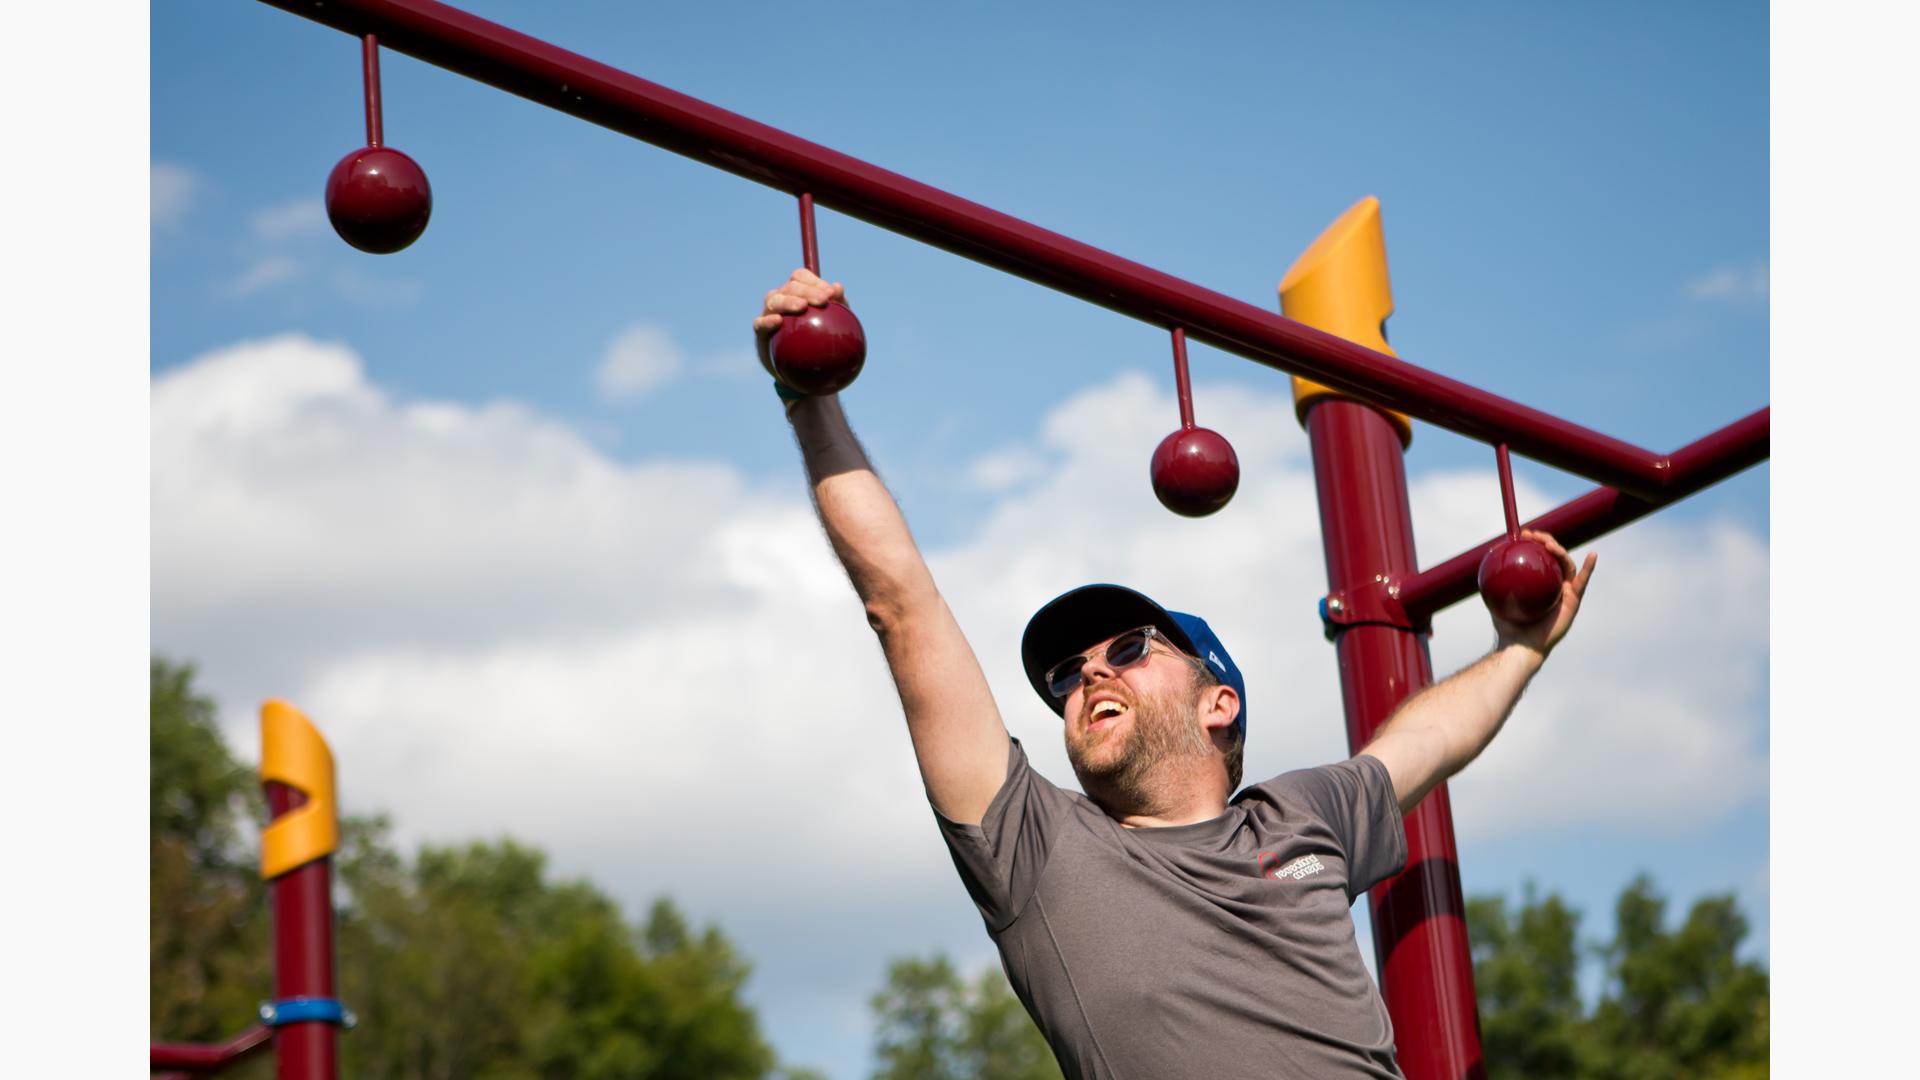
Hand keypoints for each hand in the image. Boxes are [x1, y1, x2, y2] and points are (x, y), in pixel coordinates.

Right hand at [754, 267, 846, 377]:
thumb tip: (838, 287)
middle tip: (823, 301)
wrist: (799, 369)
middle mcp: (780, 297)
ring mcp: (768, 313)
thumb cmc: (819, 340)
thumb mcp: (833, 322)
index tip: (830, 294)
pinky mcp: (761, 331)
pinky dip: (767, 321)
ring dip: (788, 301)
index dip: (814, 281)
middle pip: (790, 287)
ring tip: (802, 307)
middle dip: (807, 291)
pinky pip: (760, 324)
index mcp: (796, 292)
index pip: (801, 278)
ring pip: (773, 300)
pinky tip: (778, 321)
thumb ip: (838, 304)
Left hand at [1491, 530, 1596, 657]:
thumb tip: (1485, 560)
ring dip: (1558, 549)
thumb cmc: (1508, 625)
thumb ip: (1493, 582)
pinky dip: (1590, 567)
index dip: (1532, 543)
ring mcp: (1564, 591)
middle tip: (1531, 535)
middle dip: (1544, 540)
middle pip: (1553, 556)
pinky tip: (1593, 554)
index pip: (1537, 557)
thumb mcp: (1495, 598)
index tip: (1521, 534)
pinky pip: (1583, 581)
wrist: (1520, 645)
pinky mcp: (1574, 600)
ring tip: (1548, 543)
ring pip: (1566, 564)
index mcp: (1537, 582)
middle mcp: (1552, 584)